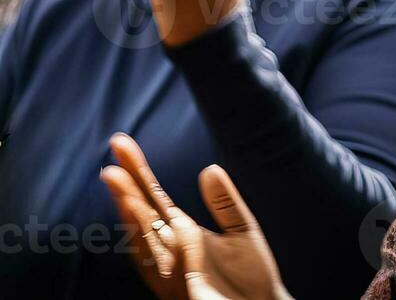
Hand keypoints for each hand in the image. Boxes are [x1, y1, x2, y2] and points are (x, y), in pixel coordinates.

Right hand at [101, 134, 290, 299]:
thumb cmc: (251, 274)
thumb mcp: (241, 230)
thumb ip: (224, 202)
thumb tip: (208, 168)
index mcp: (183, 232)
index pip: (154, 198)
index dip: (138, 172)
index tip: (120, 143)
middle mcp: (171, 250)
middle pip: (141, 217)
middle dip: (126, 193)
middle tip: (110, 166)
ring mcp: (174, 271)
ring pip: (145, 242)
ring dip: (131, 217)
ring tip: (119, 188)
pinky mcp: (183, 291)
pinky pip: (164, 268)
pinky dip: (153, 247)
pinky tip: (148, 224)